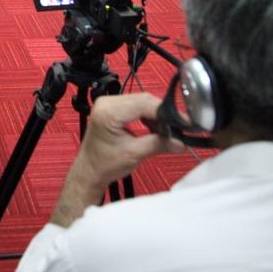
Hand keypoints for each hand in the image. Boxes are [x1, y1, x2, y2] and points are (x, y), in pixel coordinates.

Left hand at [50, 93, 182, 226]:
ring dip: (157, 115)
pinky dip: (148, 115)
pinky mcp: (112, 108)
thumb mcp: (135, 154)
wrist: (90, 171)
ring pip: (142, 101)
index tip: (182, 122)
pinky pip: (136, 106)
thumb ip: (158, 144)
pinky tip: (156, 127)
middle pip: (144, 100)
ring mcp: (108, 104)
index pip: (144, 104)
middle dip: (163, 113)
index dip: (166, 112)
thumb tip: (180, 141)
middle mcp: (107, 103)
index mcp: (108, 112)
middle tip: (178, 127)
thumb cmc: (104, 164)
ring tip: (167, 130)